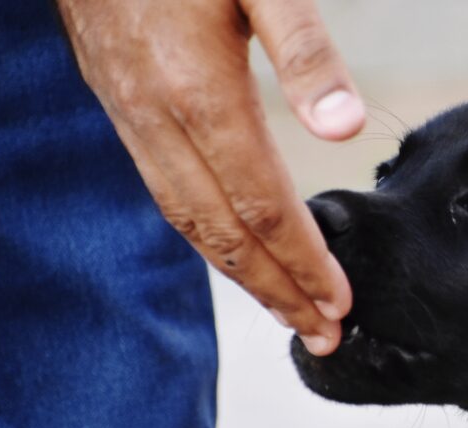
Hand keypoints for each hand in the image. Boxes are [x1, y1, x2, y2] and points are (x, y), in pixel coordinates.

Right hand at [56, 0, 364, 354]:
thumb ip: (305, 51)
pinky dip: (206, 236)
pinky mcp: (124, 107)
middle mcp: (159, 119)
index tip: (340, 302)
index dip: (304, 261)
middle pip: (223, 234)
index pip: (263, 206)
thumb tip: (344, 128)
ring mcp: (133, 117)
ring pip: (189, 221)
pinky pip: (167, 193)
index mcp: (200, 93)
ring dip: (241, 276)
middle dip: (276, 292)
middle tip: (323, 335)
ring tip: (287, 310)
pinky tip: (234, 249)